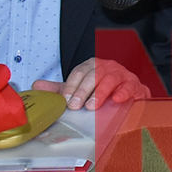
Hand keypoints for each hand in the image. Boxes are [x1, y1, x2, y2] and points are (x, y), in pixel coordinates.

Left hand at [35, 58, 149, 109]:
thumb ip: (60, 88)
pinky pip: (129, 86)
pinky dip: (123, 93)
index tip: (65, 100)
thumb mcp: (80, 88)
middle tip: (75, 105)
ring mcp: (121, 74)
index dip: (71, 86)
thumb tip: (37, 86)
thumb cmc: (102, 89)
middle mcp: (107, 67)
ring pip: (110, 80)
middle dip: (83, 91)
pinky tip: (116, 99)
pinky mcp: (134, 84)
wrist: (129, 92)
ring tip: (92, 106)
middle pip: (93, 75)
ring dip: (100, 93)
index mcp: (92, 66)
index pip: (79, 72)